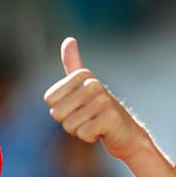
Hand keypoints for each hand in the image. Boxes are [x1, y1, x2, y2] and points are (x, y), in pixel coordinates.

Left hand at [43, 37, 150, 162]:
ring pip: (69, 125)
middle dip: (68, 121)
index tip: (77, 106)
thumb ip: (73, 63)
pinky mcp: (110, 119)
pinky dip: (88, 137)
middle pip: (57, 113)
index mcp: (83, 75)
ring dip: (79, 130)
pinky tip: (101, 132)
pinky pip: (82, 133)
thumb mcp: (83, 85)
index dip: (59, 109)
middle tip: (86, 118)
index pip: (49, 99)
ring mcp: (104, 101)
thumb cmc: (98, 109)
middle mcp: (94, 85)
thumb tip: (69, 39)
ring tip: (94, 123)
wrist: (126, 133)